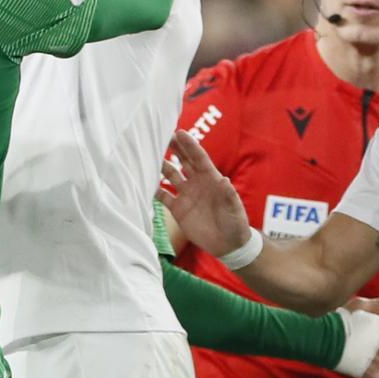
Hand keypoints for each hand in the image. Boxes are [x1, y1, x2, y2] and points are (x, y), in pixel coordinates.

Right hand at [158, 130, 250, 257]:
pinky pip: (163, 196)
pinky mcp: (178, 209)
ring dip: (161, 165)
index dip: (190, 145)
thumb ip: (229, 195)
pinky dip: (154, 189)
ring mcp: (186, 195)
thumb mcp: (234, 209)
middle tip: (160, 134)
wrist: (227, 244)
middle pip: (183, 161)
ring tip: (147, 155)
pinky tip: (143, 182)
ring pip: (170, 175)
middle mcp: (197, 183)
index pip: (199, 158)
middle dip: (173, 148)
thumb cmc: (235, 223)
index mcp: (211, 179)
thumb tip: (225, 181)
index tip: (179, 132)